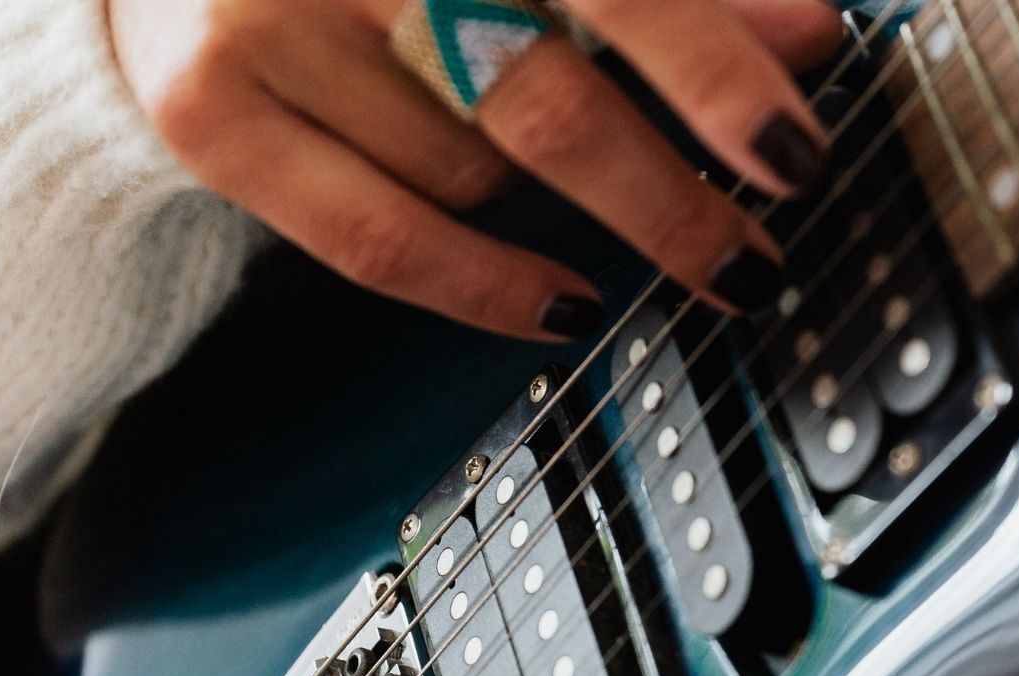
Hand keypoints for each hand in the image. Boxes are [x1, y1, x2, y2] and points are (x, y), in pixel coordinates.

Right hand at [108, 0, 842, 340]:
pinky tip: (565, 304)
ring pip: (475, 173)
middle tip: (747, 259)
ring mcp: (264, 25)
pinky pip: (381, 241)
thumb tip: (807, 33)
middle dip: (665, 199)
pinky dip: (485, 283)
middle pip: (542, 104)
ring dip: (547, 196)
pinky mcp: (210, 111)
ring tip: (560, 165)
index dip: (711, 68)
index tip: (796, 151)